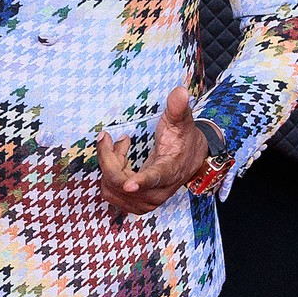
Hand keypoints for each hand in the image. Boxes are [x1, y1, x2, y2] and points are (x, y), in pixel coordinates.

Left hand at [95, 86, 208, 215]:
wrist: (189, 160)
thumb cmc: (182, 139)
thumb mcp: (181, 122)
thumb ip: (178, 108)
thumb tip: (181, 91)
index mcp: (170, 172)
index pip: (155, 178)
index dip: (141, 181)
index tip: (129, 185)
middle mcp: (158, 193)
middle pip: (120, 181)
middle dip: (108, 157)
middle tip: (108, 136)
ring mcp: (145, 202)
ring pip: (111, 186)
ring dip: (109, 163)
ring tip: (120, 145)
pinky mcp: (134, 204)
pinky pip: (110, 190)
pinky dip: (109, 173)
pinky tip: (119, 158)